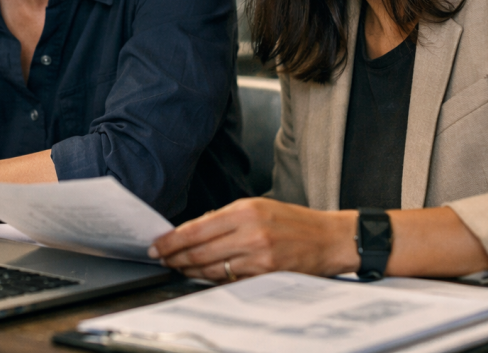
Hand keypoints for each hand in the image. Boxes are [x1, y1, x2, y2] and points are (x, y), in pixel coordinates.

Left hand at [147, 198, 358, 281]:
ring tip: (179, 269)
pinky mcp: (265, 275)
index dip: (172, 240)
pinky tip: (203, 277)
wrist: (329, 238)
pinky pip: (230, 281)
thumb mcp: (260, 206)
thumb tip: (195, 229)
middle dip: (175, 258)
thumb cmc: (295, 222)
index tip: (158, 245)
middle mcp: (250, 232)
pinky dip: (213, 280)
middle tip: (162, 260)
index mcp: (245, 210)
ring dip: (190, 271)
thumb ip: (227, 217)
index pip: (197, 228)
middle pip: (199, 251)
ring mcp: (258, 256)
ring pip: (211, 269)